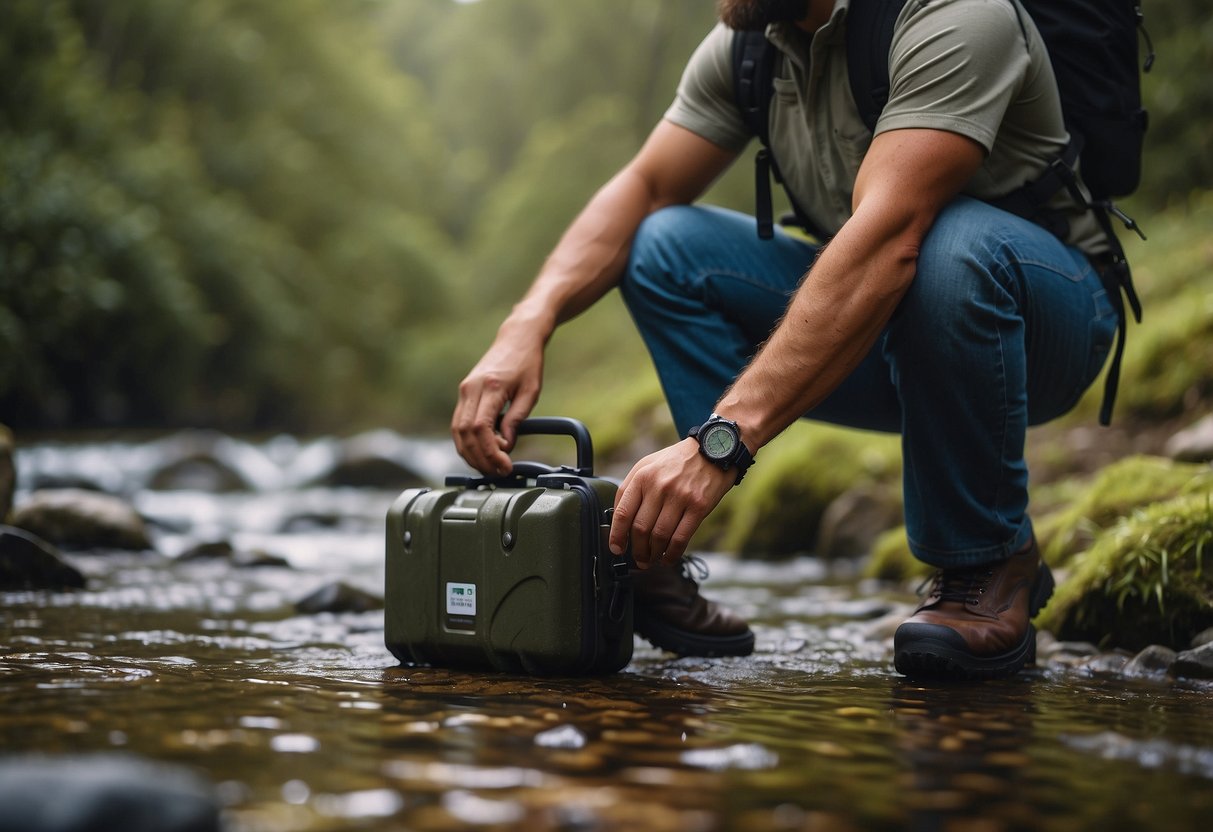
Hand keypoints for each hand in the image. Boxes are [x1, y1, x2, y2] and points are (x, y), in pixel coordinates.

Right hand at [451, 325, 544, 475]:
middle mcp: (471, 388)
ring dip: (470, 453)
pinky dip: (467, 442)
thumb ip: (517, 419)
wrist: (517, 338)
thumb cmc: (528, 362)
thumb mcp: (531, 392)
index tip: (505, 465)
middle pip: (464, 433)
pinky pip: (458, 423)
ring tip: (489, 467)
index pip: (480, 428)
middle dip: (479, 458)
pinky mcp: (464, 392)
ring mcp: (464, 390)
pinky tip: (481, 452)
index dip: (490, 452)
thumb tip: (506, 445)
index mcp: (490, 387)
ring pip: (456, 431)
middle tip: (497, 472)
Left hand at [608, 438, 734, 567]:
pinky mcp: (699, 506)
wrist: (713, 449)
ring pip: (660, 536)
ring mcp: (680, 496)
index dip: (617, 536)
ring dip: (653, 554)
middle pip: (641, 528)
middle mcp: (659, 486)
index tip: (617, 549)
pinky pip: (681, 538)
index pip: (623, 512)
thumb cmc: (677, 461)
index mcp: (642, 476)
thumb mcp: (647, 465)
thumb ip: (630, 488)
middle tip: (638, 559)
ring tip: (652, 559)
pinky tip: (668, 558)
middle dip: (637, 550)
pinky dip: (673, 554)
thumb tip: (618, 519)